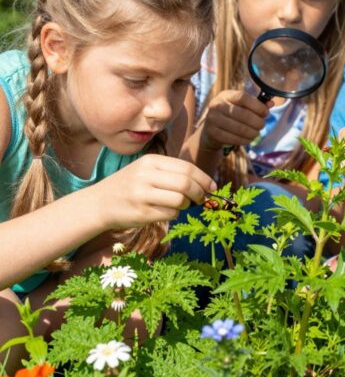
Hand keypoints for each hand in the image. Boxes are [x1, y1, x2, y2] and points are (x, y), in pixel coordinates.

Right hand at [89, 155, 214, 230]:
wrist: (98, 203)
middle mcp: (145, 175)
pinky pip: (170, 214)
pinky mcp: (141, 212)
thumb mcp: (147, 171)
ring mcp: (142, 194)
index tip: (213, 187)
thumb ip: (172, 173)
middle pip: (186, 184)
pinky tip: (165, 212)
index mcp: (150, 161)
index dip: (204, 179)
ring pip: (180, 200)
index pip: (187, 168)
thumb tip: (204, 184)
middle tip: (202, 199)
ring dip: (186, 205)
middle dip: (200, 193)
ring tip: (180, 205)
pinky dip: (174, 214)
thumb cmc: (130, 187)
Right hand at [197, 90, 268, 150]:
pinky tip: (248, 138)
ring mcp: (213, 120)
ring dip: (253, 133)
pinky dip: (245, 140)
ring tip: (256, 133)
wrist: (210, 128)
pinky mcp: (214, 134)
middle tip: (262, 125)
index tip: (265, 112)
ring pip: (240, 129)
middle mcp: (218, 106)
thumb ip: (255, 104)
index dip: (257, 106)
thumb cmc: (230, 114)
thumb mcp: (240, 105)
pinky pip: (234, 139)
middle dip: (257, 122)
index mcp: (226, 95)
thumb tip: (271, 104)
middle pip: (244, 115)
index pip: (243, 98)